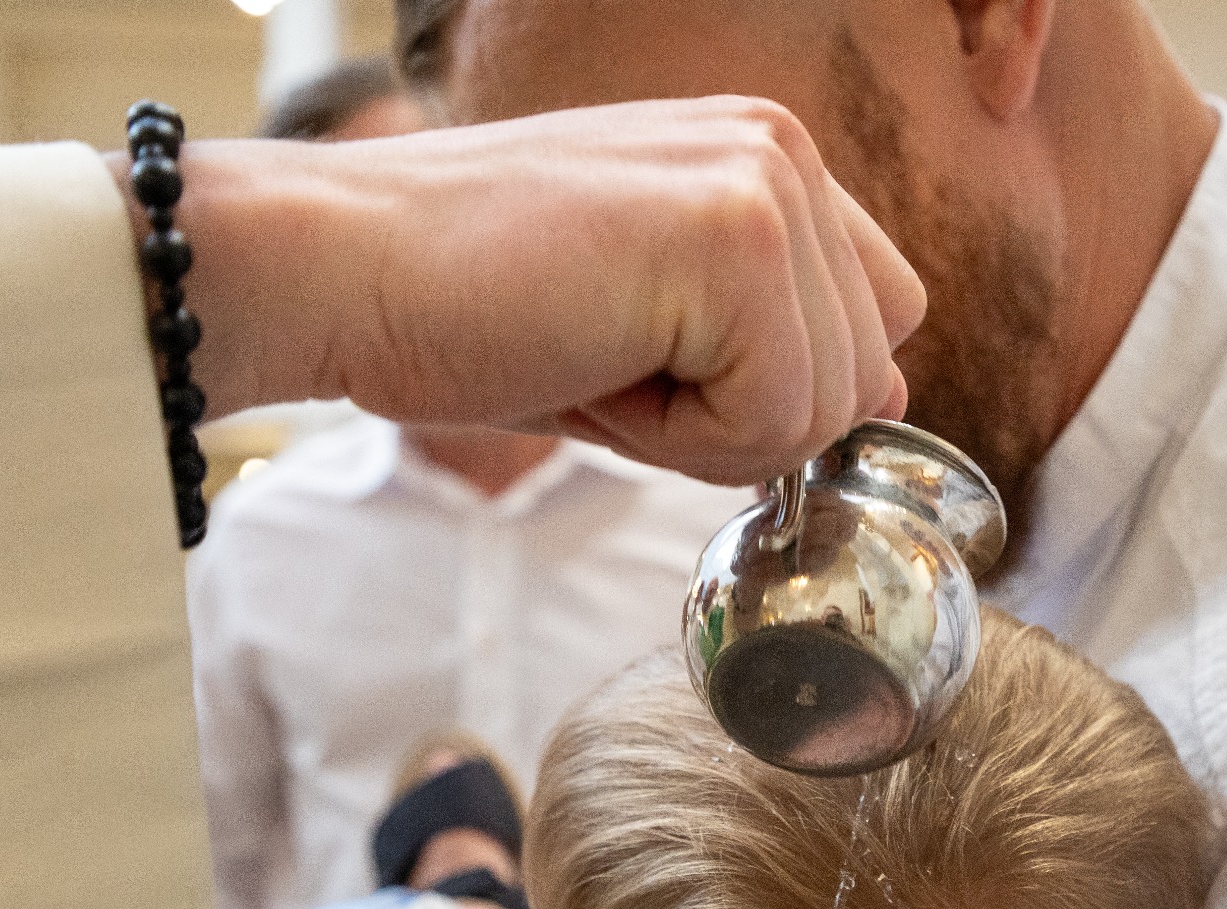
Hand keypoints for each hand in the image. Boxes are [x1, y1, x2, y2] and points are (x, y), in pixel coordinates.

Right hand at [111, 97, 923, 483]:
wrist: (337, 273)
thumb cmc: (474, 306)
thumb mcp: (660, 332)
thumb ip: (779, 351)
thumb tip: (889, 392)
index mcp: (766, 158)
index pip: (881, 319)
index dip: (779, 384)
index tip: (654, 362)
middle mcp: (781, 149)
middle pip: (867, 375)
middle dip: (743, 420)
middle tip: (610, 361)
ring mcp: (764, 183)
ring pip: (831, 408)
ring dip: (708, 434)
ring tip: (596, 355)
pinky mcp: (733, 238)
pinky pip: (777, 421)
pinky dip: (679, 441)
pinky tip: (591, 365)